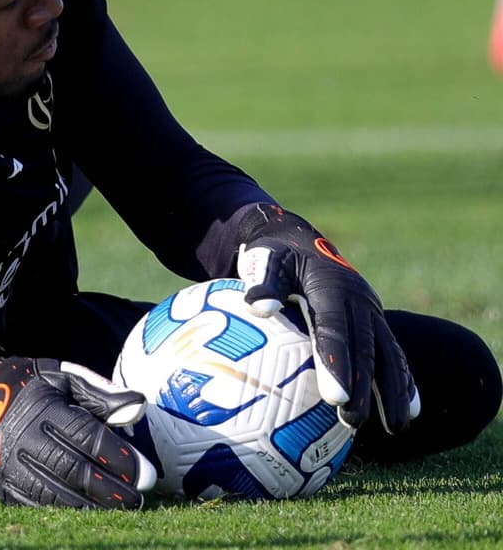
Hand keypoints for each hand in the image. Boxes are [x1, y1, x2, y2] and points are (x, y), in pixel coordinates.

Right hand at [0, 357, 155, 508]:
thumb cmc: (35, 390)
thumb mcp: (64, 379)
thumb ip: (101, 394)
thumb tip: (138, 407)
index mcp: (42, 409)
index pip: (86, 437)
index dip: (117, 457)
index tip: (146, 473)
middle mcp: (23, 439)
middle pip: (73, 470)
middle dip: (110, 489)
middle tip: (138, 498)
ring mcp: (10, 465)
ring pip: (56, 493)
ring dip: (93, 505)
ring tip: (122, 508)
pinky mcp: (5, 484)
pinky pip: (38, 504)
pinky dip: (68, 510)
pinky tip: (92, 510)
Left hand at [235, 203, 419, 431]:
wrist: (300, 240)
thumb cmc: (274, 255)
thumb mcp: (263, 259)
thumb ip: (262, 281)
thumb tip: (259, 307)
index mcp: (331, 287)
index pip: (334, 330)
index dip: (335, 363)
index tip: (334, 398)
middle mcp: (359, 300)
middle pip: (364, 348)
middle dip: (363, 388)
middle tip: (353, 421)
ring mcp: (371, 311)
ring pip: (388, 354)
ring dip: (393, 391)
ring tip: (396, 427)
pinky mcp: (375, 321)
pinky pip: (393, 353)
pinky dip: (403, 381)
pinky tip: (409, 412)